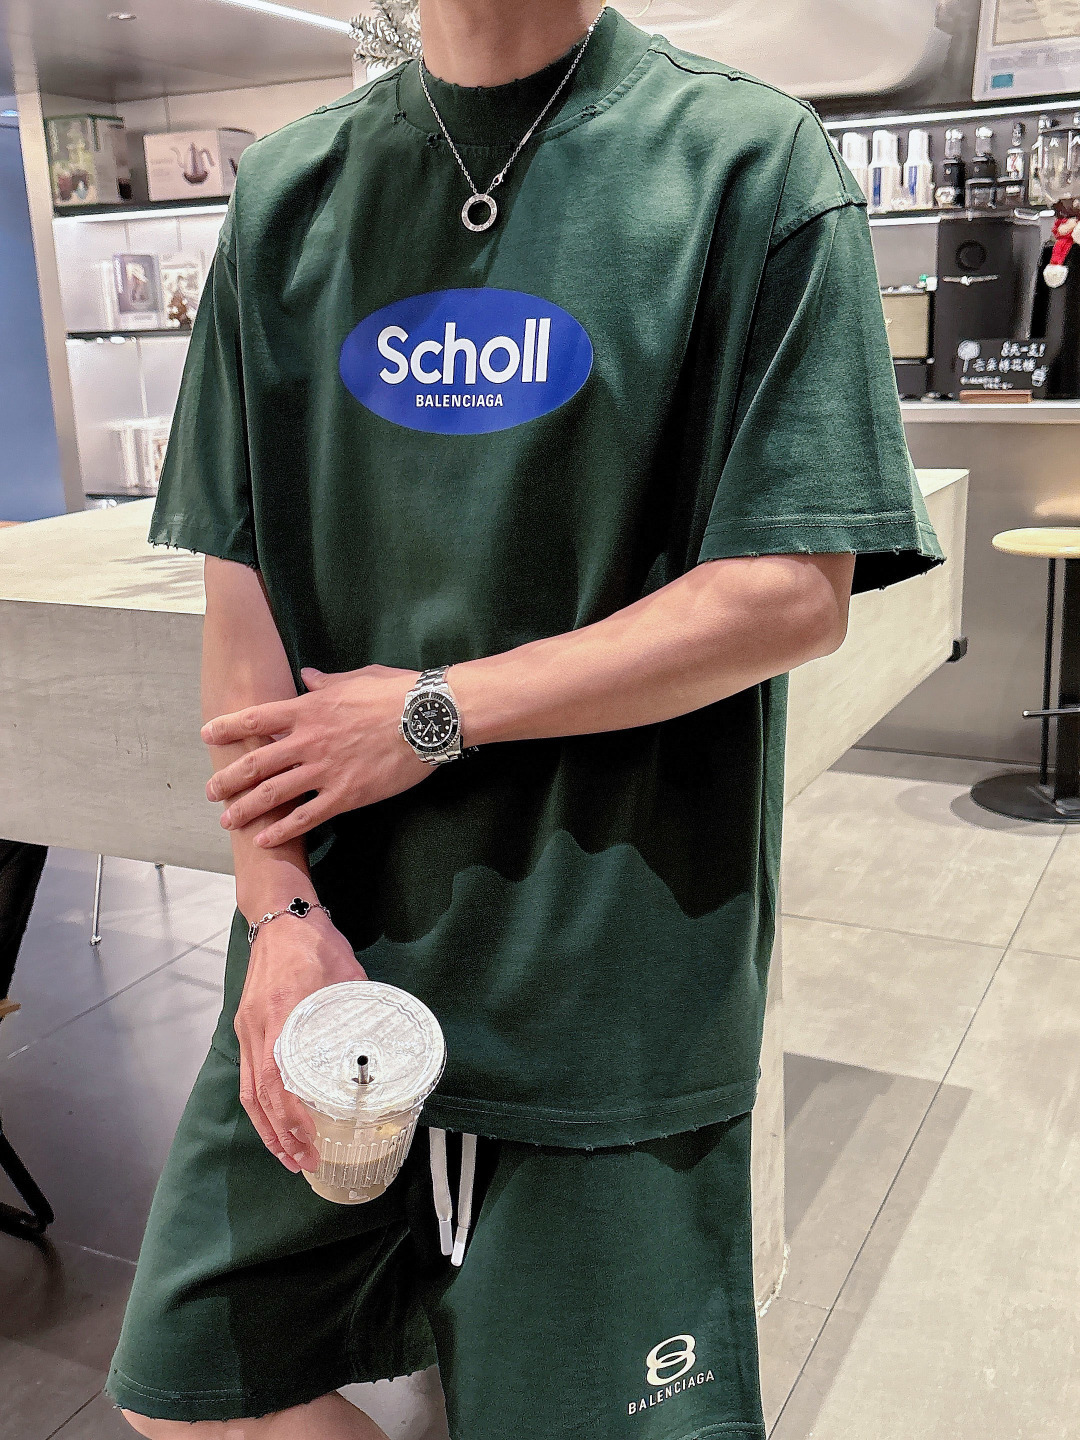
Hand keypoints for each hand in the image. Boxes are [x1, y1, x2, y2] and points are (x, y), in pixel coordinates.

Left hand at [202, 664, 431, 846]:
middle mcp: (309, 740)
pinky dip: (281, 830)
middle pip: (255, 762)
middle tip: (211, 790)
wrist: (429, 717)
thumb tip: (306, 675)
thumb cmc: (397, 692)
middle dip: (227, 779)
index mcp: (309, 709)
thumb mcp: (357, 678)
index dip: (227, 728)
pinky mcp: (346, 794)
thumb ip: (325, 682)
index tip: (207, 735)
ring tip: (226, 820)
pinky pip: (306, 817)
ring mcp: (325, 769)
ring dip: (244, 808)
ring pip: (273, 793)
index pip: (256, 718)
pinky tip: (263, 838)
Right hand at [236, 907, 366, 1170]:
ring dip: (267, 1129)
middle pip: (260, 1096)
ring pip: (249, 1092)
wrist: (279, 915)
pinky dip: (260, 1106)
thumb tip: (385, 1040)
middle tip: (305, 1162)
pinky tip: (275, 1123)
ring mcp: (248, 1030)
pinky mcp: (246, 1028)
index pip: (278, 1080)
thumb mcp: (347, 972)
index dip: (292, 1117)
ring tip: (288, 1157)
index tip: (312, 1141)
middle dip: (281, 1136)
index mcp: (282, 1015)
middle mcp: (258, 1028)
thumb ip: (362, 1007)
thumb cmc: (314, 941)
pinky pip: (246, 1077)